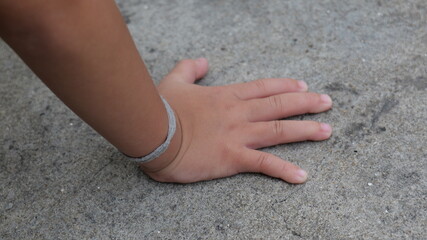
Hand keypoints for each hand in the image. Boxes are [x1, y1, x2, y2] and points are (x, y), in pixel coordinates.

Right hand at [140, 58, 331, 183]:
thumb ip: (189, 68)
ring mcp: (238, 135)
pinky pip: (264, 164)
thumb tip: (201, 61)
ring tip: (327, 131)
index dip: (286, 86)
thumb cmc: (161, 109)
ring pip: (279, 130)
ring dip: (305, 130)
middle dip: (306, 103)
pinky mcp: (232, 158)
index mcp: (226, 96)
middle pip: (279, 105)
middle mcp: (238, 113)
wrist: (153, 134)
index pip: (264, 88)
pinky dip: (284, 170)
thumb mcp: (173, 81)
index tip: (303, 86)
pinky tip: (302, 176)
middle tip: (327, 102)